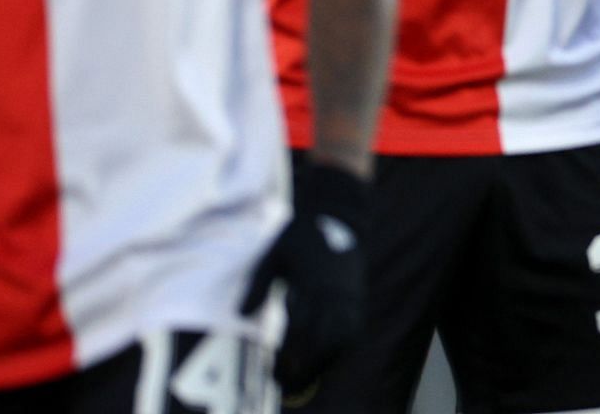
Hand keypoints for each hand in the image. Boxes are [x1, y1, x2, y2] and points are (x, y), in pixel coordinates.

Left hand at [242, 159, 368, 393]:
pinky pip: (352, 334)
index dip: (286, 354)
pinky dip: (337, 350)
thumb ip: (259, 284)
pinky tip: (321, 359)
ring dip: (323, 363)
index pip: (301, 330)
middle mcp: (336, 295)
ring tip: (301, 378)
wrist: (340, 214)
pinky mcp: (358, 299)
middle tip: (283, 385)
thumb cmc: (303, 233)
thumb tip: (241, 314)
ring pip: (342, 342)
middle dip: (303, 368)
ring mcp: (351, 298)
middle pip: (323, 343)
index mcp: (314, 283)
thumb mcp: (276, 252)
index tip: (272, 371)